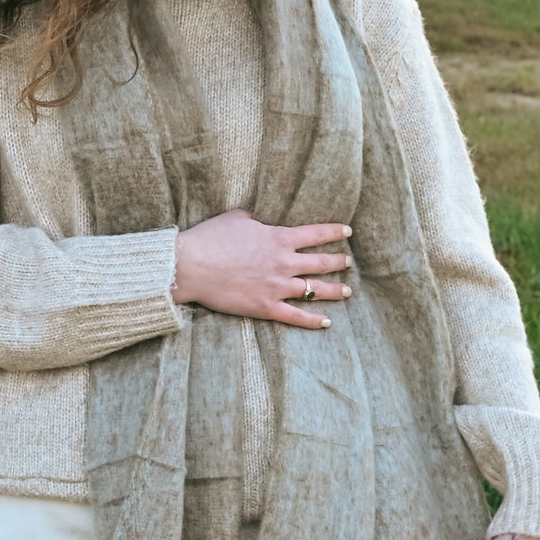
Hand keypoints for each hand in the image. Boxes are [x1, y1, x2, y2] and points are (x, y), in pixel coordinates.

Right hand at [173, 209, 351, 329]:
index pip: (316, 234)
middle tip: (348, 261)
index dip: (335, 232)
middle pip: (321, 263)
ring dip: (334, 290)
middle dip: (339, 262)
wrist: (191, 266)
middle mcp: (283, 263)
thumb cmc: (210, 238)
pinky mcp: (265, 307)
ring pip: (315, 290)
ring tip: (347, 290)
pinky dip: (313, 321)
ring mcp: (276, 287)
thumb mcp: (237, 218)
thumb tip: (261, 217)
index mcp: (278, 238)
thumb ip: (256, 218)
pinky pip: (296, 316)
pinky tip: (326, 322)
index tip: (347, 232)